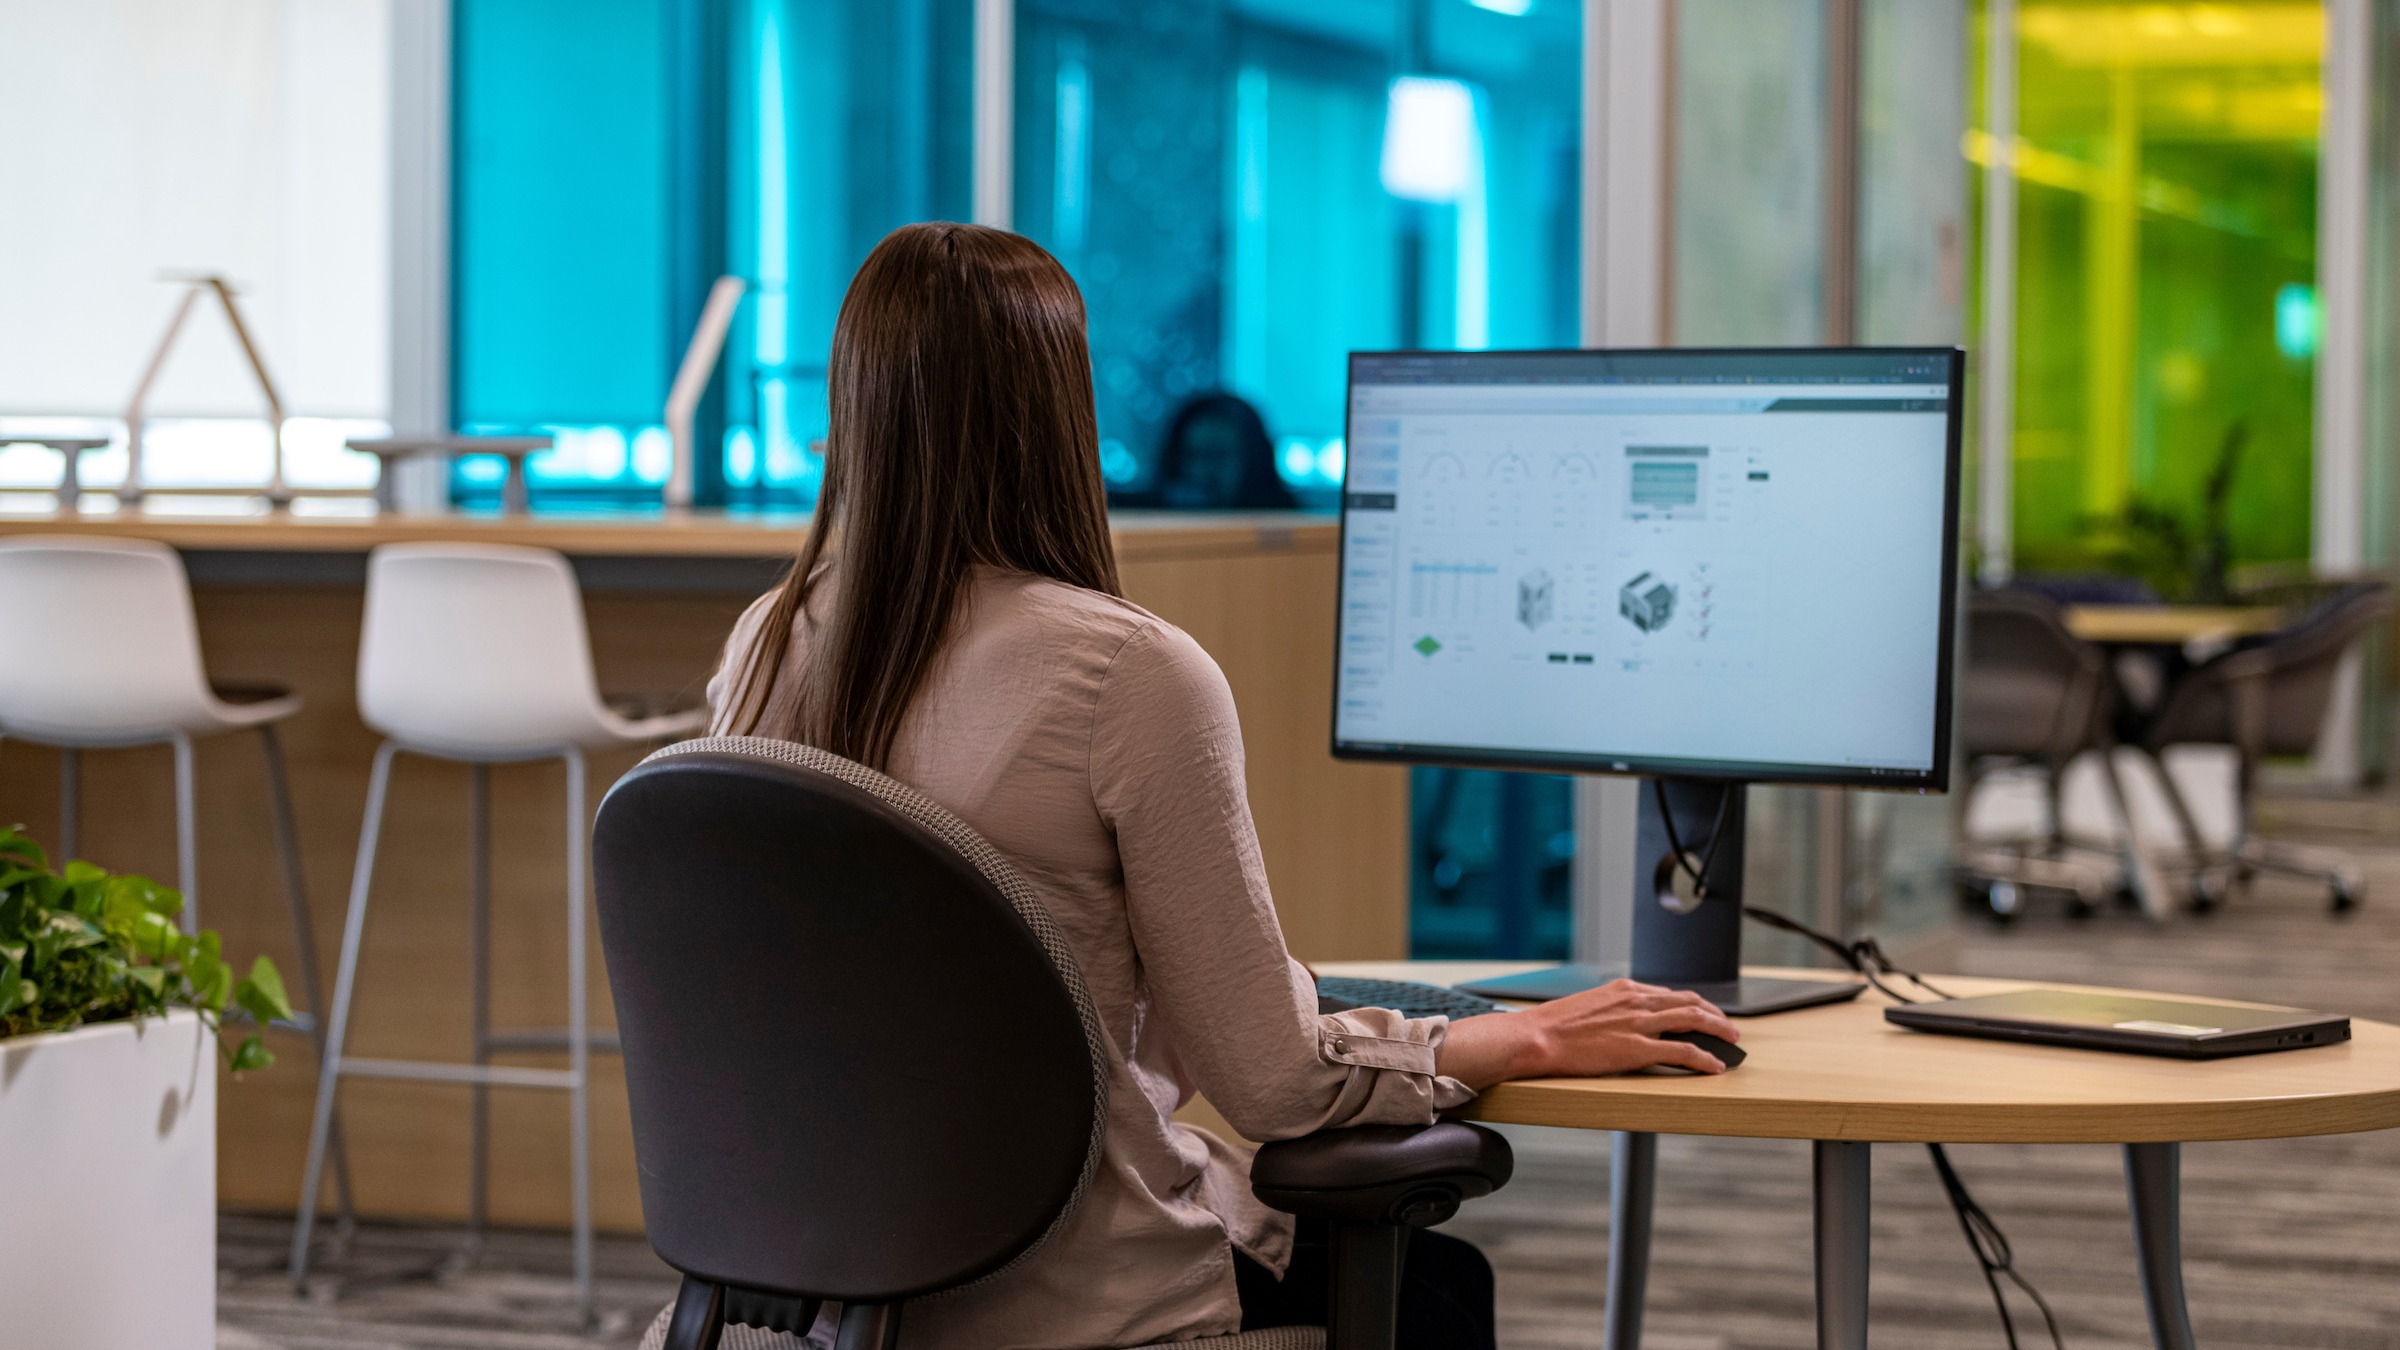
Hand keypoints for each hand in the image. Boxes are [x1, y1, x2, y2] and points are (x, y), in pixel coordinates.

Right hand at [1435, 979, 1739, 1088]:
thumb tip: (1623, 1019)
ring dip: (1718, 1031)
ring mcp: (1639, 1023)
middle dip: (1716, 1014)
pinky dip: (1703, 1058)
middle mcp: (1637, 1000)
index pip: (1671, 993)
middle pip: (1691, 1002)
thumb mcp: (1589, 1005)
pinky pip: (1682, 1051)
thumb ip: (1613, 1009)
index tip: (1705, 1012)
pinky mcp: (1637, 1048)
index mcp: (1625, 988)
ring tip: (1731, 1042)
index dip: (1695, 1004)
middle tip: (1729, 1027)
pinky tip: (1713, 1066)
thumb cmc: (1554, 1026)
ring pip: (1694, 1021)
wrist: (1537, 1036)